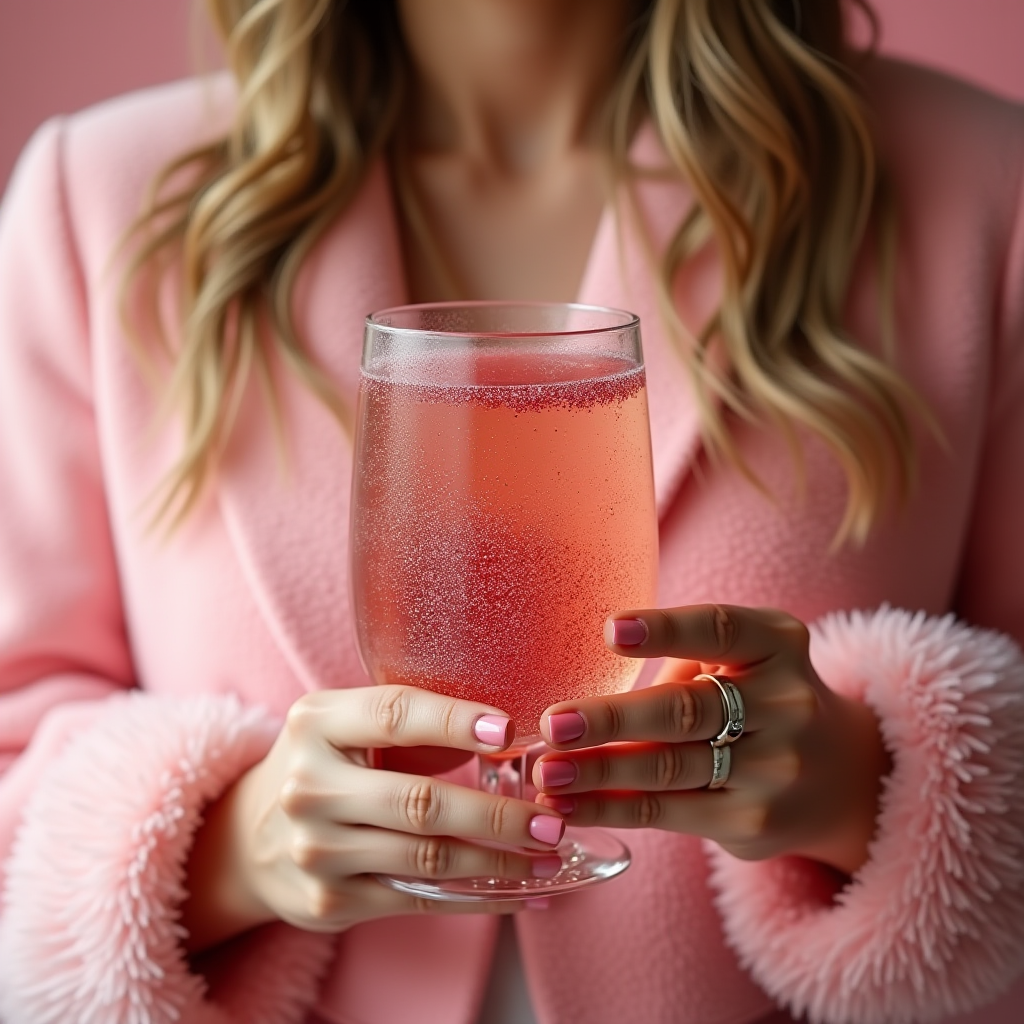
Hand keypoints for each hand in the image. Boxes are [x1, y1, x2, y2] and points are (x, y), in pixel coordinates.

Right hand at [182, 686, 565, 951]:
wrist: (250, 836)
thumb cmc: (326, 765)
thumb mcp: (345, 726)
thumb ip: (407, 726)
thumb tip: (505, 737)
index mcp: (316, 722)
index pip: (393, 715)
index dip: (454, 721)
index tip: (509, 732)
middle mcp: (309, 785)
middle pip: (419, 801)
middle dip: (497, 815)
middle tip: (551, 819)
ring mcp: (315, 849)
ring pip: (426, 857)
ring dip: (499, 861)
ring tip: (549, 856)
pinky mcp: (329, 901)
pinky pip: (419, 898)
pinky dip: (476, 897)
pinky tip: (518, 892)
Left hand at [532, 605, 890, 874]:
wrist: (841, 777)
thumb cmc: (758, 701)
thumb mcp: (741, 663)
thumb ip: (682, 667)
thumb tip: (579, 698)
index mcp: (777, 644)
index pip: (721, 628)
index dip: (666, 630)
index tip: (609, 630)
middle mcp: (787, 704)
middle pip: (686, 710)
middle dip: (612, 719)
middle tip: (551, 723)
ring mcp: (775, 768)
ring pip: (670, 768)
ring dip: (597, 772)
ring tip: (544, 773)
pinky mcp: (754, 821)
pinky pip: (668, 812)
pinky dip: (610, 808)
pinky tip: (567, 805)